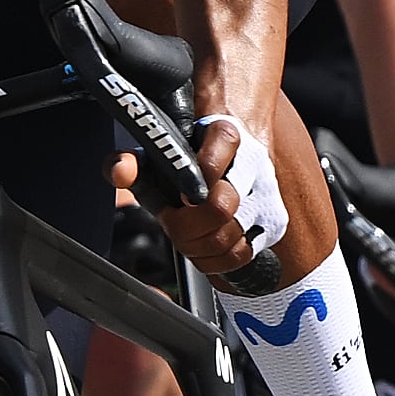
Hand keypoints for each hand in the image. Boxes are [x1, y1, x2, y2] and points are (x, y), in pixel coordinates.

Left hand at [114, 113, 283, 285]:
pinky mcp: (273, 223)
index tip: (178, 197)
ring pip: (229, 238)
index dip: (191, 188)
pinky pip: (240, 255)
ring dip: (197, 245)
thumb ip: (133, 161)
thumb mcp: (160, 152)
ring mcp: (266, 195)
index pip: (213, 163)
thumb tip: (120, 171)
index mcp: (226, 135)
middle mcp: (253, 164)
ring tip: (186, 233)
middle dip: (187, 224)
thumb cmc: (194, 153)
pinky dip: (215, 260)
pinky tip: (203, 246)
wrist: (237, 148)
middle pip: (219, 210)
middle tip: (173, 219)